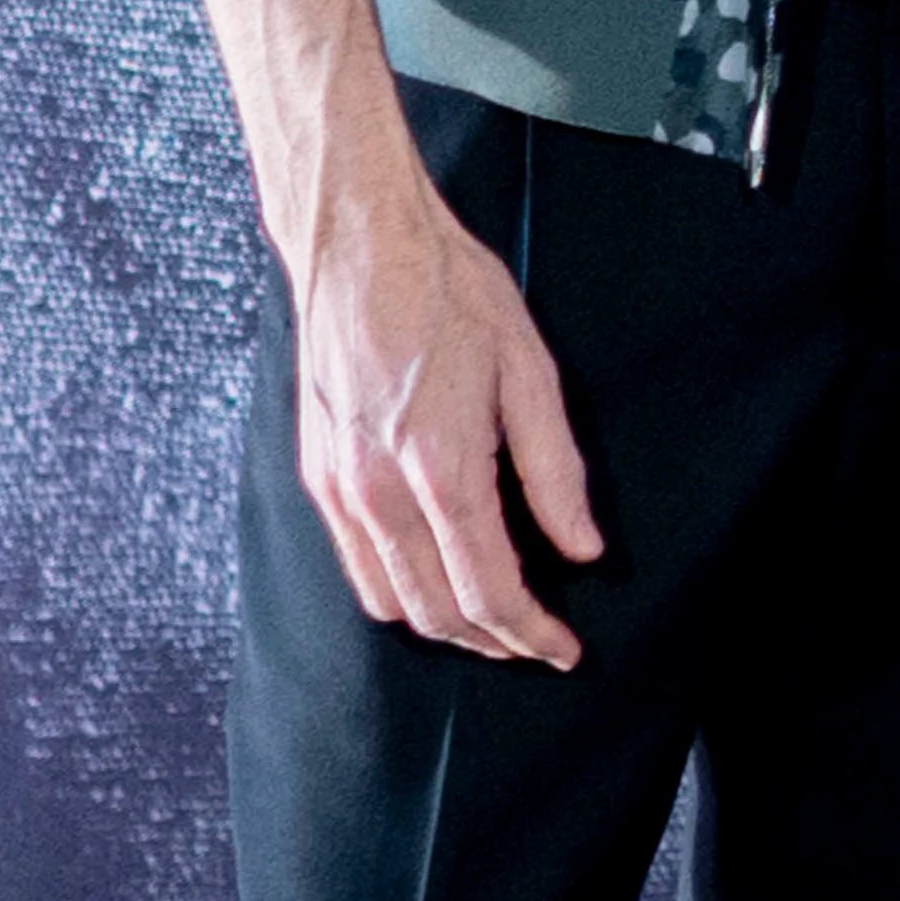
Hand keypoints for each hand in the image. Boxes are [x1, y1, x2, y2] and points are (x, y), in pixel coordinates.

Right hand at [287, 166, 599, 665]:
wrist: (360, 249)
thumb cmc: (453, 296)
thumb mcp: (532, 373)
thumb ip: (556, 472)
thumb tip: (582, 548)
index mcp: (440, 468)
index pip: (488, 588)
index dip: (531, 632)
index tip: (565, 651)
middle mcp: (378, 492)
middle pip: (437, 610)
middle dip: (493, 641)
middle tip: (540, 644)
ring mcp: (339, 489)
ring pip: (389, 601)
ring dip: (445, 625)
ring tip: (497, 621)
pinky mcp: (317, 477)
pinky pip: (356, 566)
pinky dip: (399, 593)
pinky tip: (438, 580)